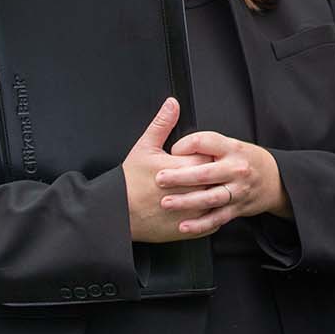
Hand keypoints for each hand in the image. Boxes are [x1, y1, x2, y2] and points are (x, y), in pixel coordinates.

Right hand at [122, 100, 207, 242]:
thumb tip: (172, 104)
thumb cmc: (129, 182)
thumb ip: (162, 124)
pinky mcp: (188, 229)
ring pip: (216, 201)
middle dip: (213, 175)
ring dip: (215, 195)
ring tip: (207, 190)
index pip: (209, 157)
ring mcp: (191, 212)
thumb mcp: (144, 147)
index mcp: (182, 168)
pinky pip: (211, 222)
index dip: (205, 156)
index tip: (199, 157)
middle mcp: (191, 191)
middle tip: (204, 173)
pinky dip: (210, 215)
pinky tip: (205, 208)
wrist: (117, 214)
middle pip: (216, 179)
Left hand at [154, 130, 290, 234]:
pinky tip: (184, 226)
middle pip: (205, 172)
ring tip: (167, 202)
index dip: (184, 145)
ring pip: (209, 198)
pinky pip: (216, 218)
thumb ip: (207, 145)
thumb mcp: (231, 144)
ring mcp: (238, 191)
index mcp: (232, 148)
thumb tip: (176, 150)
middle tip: (159, 179)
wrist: (275, 179)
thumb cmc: (245, 160)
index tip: (170, 152)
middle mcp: (236, 169)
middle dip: (180, 177)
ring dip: (186, 201)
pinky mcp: (237, 209)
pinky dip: (200, 224)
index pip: (205, 141)